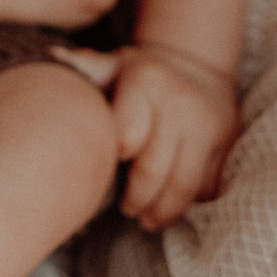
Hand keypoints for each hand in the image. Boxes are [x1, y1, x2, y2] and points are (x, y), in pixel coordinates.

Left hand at [57, 42, 239, 228]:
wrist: (195, 64)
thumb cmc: (139, 73)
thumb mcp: (112, 64)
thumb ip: (84, 67)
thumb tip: (50, 56)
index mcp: (145, 82)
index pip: (125, 136)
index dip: (111, 159)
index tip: (100, 170)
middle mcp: (179, 104)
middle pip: (153, 169)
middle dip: (136, 199)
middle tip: (125, 210)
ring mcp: (206, 124)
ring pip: (183, 184)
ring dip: (163, 211)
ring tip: (147, 220)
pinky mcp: (226, 142)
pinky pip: (207, 184)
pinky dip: (189, 202)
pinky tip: (171, 207)